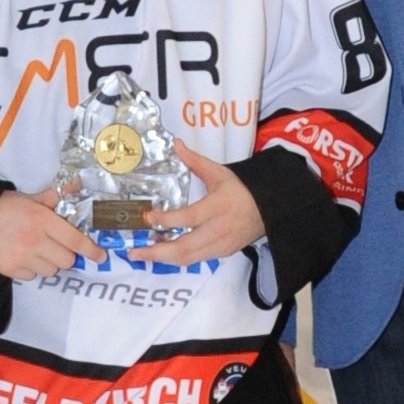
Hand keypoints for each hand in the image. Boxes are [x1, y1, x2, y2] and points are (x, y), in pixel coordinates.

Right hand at [0, 187, 107, 279]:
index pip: (74, 240)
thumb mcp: (29, 198)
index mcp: (43, 220)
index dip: (90, 250)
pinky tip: (24, 257)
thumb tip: (73, 187)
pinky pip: (32, 276)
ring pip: (51, 271)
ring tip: (39, 252)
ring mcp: (23, 257)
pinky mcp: (11, 269)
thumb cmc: (4, 207)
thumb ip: (52, 198)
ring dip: (50, 264)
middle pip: (66, 260)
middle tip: (58, 247)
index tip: (100, 256)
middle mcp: (35, 241)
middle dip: (66, 255)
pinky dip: (32, 269)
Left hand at [143, 141, 265, 263]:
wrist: (268, 208)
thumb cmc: (241, 190)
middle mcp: (218, 229)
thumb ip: (195, 161)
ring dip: (163, 258)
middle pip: (185, 247)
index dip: (167, 220)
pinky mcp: (222, 253)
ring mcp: (221, 244)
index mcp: (218, 206)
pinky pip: (196, 259)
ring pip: (189, 258)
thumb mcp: (219, 172)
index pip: (189, 218)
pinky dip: (177, 258)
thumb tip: (176, 145)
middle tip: (134, 251)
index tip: (148, 217)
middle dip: (157, 252)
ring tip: (143, 253)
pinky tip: (163, 252)